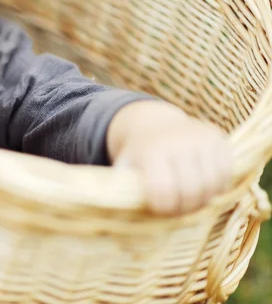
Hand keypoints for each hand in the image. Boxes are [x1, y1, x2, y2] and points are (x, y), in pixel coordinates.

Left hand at [108, 102, 232, 214]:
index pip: (163, 191)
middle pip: (191, 191)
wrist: (153, 124)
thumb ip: (120, 189)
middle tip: (177, 210)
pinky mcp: (218, 138)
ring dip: (203, 200)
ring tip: (189, 200)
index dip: (163, 207)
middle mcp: (178, 141)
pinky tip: (203, 187)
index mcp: (151, 150)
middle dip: (185, 208)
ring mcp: (201, 138)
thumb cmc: (137, 157)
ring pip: (212, 185)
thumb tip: (112, 214)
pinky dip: (218, 187)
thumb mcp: (124, 168)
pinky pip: (227, 173)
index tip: (159, 209)